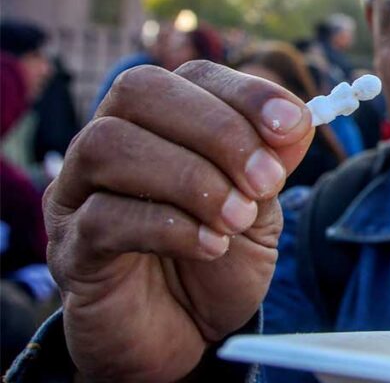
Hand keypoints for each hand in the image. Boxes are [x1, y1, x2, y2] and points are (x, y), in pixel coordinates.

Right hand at [44, 62, 314, 380]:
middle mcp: (109, 141)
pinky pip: (101, 216)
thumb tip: (297, 122)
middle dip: (217, 130)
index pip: (193, 76)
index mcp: (161, 121)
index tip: (293, 126)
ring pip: (111, 145)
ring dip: (190, 178)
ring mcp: (79, 192)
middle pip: (140, 91)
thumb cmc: (219, 259)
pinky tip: (210, 245)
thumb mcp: (261, 207)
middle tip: (265, 180)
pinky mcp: (71, 248)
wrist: (186, 334)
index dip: (246, 93)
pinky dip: (169, 226)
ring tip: (237, 218)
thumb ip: (272, 163)